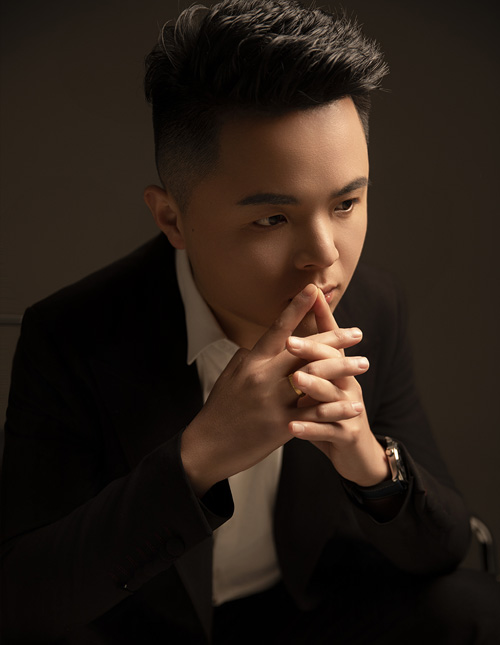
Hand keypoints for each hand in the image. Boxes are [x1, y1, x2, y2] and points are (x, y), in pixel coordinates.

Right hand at [180, 285, 362, 495]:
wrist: (206, 446)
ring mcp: (273, 401)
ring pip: (315, 380)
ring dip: (343, 370)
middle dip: (334, 340)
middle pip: (304, 351)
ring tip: (363, 364)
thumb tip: (264, 341)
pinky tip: (355, 405)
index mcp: (251, 361)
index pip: (278, 329)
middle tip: (357, 332)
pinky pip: (315, 414)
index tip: (314, 290)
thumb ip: (250, 357)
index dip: (297, 308)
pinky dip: (336, 409)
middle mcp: (263, 376)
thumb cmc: (220, 409)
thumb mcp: (230, 376)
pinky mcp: (280, 426)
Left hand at [286, 291, 389, 486]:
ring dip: (313, 386)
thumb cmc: (330, 415)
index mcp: (338, 370)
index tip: (308, 296)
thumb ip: (307, 362)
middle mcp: (347, 384)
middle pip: (332, 361)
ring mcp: (349, 409)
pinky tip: (291, 428)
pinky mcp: (347, 435)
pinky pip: (327, 430)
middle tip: (290, 342)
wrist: (357, 454)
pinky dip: (309, 430)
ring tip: (295, 380)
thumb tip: (286, 333)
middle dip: (312, 349)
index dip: (321, 317)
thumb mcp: (320, 386)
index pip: (330, 338)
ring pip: (332, 394)